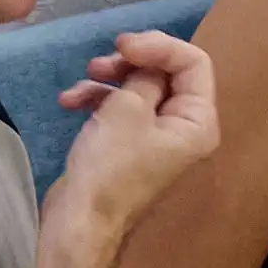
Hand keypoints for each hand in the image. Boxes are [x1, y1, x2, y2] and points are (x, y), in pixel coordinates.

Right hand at [39, 30, 223, 267]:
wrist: (78, 222)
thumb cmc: (110, 166)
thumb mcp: (128, 108)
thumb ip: (145, 74)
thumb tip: (148, 61)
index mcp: (198, 121)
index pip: (194, 62)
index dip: (159, 45)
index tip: (123, 45)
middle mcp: (184, 127)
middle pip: (166, 72)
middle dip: (131, 61)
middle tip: (101, 62)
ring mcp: (155, 136)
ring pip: (138, 87)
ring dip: (108, 79)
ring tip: (82, 82)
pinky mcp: (128, 143)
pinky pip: (120, 108)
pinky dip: (97, 99)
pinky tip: (70, 101)